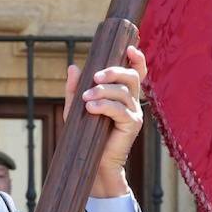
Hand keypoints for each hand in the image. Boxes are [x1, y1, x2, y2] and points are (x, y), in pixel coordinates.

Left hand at [62, 45, 147, 198]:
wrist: (92, 163)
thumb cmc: (86, 135)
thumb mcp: (76, 109)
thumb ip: (75, 89)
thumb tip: (74, 67)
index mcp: (123, 94)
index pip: (136, 72)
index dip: (137, 59)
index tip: (130, 49)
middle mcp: (133, 101)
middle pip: (131, 77)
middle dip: (113, 72)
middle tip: (95, 77)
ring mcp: (135, 113)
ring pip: (123, 92)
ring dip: (103, 91)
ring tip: (85, 98)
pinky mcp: (132, 125)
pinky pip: (120, 110)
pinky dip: (104, 106)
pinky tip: (91, 108)